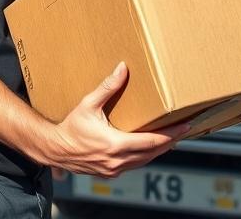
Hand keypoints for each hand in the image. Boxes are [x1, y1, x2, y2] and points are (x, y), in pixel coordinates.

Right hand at [44, 62, 188, 178]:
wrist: (54, 149)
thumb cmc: (70, 127)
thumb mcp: (88, 105)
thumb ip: (107, 87)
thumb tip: (122, 68)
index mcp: (115, 144)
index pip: (152, 141)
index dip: (171, 134)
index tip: (185, 126)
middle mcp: (117, 160)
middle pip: (153, 152)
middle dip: (171, 141)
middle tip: (185, 129)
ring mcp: (114, 169)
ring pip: (145, 160)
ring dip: (160, 150)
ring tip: (173, 137)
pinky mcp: (110, 172)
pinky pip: (134, 164)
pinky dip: (146, 156)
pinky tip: (151, 148)